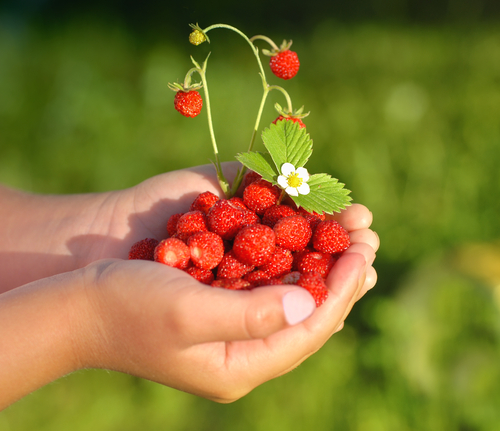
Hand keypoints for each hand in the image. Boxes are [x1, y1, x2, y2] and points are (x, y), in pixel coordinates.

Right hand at [75, 202, 377, 402]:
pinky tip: (312, 232)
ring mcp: (234, 323)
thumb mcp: (187, 312)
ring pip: (295, 293)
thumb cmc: (125, 307)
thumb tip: (310, 304)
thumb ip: (250, 314)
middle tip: (370, 236)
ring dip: (324, 258)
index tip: (365, 254)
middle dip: (342, 272)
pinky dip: (293, 253)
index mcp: (239, 366)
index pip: (308, 331)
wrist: (79, 301)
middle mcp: (244, 348)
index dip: (342, 291)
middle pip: (310, 312)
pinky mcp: (222, 298)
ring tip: (355, 229)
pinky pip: (270, 278)